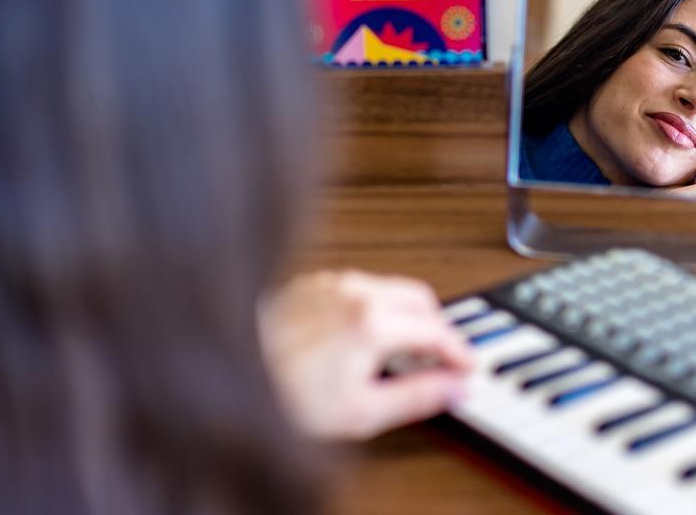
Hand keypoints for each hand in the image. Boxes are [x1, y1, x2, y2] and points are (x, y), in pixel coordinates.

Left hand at [258, 270, 472, 440]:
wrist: (227, 374)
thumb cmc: (284, 395)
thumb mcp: (362, 411)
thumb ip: (417, 397)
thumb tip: (454, 389)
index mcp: (373, 320)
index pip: (438, 330)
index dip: (460, 352)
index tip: (468, 368)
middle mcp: (353, 292)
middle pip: (420, 298)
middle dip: (437, 327)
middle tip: (441, 358)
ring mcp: (327, 284)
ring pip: (387, 288)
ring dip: (403, 315)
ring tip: (400, 352)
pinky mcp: (307, 285)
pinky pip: (355, 287)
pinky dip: (372, 306)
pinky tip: (361, 337)